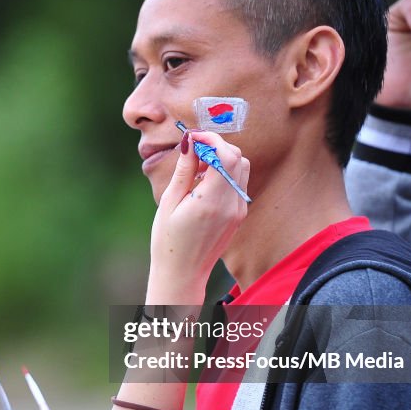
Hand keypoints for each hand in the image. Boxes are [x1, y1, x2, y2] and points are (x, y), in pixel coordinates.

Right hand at [147, 131, 248, 303]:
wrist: (182, 273)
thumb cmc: (168, 240)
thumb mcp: (169, 202)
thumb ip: (184, 170)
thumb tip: (190, 141)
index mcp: (211, 201)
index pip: (226, 156)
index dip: (211, 139)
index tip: (193, 136)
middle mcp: (231, 204)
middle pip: (238, 158)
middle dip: (218, 146)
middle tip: (194, 148)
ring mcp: (238, 210)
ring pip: (242, 168)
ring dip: (223, 158)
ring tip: (197, 167)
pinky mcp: (239, 215)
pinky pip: (238, 183)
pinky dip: (225, 173)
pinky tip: (203, 182)